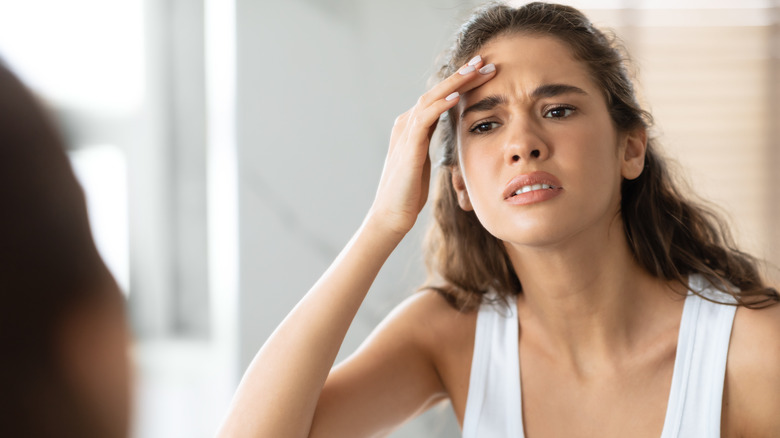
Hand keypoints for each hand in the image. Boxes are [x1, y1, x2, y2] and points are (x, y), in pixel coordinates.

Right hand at [368, 55, 496, 235]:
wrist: (391, 214)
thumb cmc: (409, 193)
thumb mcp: (425, 162)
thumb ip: (431, 144)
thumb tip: (447, 137)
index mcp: (412, 127)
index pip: (440, 97)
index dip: (461, 83)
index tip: (483, 72)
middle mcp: (406, 123)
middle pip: (437, 91)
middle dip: (462, 75)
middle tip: (484, 61)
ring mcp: (405, 132)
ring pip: (432, 97)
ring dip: (456, 83)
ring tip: (476, 70)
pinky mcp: (408, 145)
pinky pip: (425, 117)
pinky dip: (441, 104)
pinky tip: (457, 96)